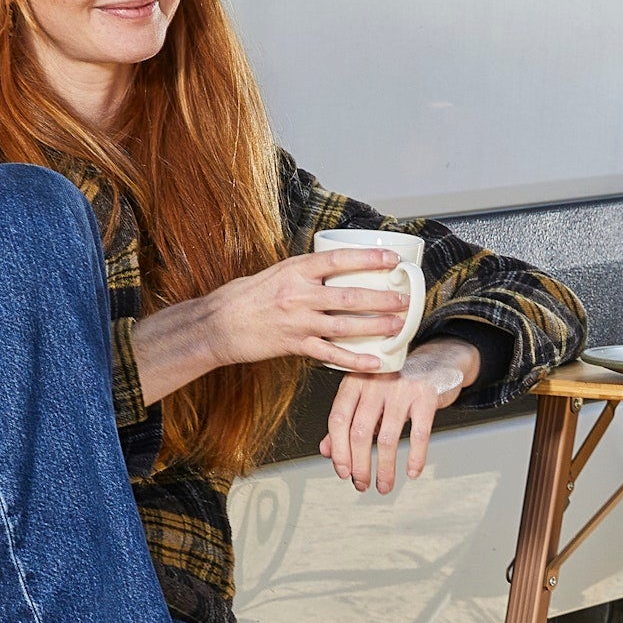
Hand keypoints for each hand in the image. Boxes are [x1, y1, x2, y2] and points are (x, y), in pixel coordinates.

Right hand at [137, 248, 409, 399]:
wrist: (217, 325)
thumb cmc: (244, 297)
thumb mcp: (275, 272)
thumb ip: (304, 273)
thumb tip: (333, 269)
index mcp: (296, 270)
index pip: (340, 260)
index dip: (369, 260)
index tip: (392, 260)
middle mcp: (300, 295)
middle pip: (351, 296)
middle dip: (383, 299)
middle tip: (405, 300)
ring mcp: (299, 322)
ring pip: (346, 325)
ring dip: (377, 327)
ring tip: (399, 326)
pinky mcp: (295, 345)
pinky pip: (332, 355)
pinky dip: (355, 360)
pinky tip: (375, 362)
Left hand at [323, 338, 480, 493]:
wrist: (432, 361)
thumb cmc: (393, 384)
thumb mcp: (364, 397)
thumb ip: (344, 422)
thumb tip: (326, 451)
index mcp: (354, 382)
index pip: (338, 420)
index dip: (338, 451)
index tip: (343, 472)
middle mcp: (375, 383)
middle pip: (360, 432)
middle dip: (359, 466)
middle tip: (361, 484)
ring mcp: (402, 389)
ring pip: (387, 438)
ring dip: (385, 469)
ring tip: (384, 485)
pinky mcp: (426, 396)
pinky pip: (419, 434)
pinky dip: (415, 458)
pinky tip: (411, 472)